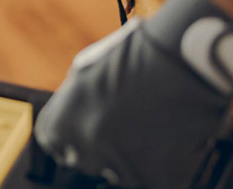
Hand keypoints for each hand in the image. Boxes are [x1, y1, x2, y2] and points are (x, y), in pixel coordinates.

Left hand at [34, 0, 232, 188]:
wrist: (182, 61)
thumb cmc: (134, 56)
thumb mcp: (86, 71)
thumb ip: (73, 101)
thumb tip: (73, 119)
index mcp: (63, 121)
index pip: (51, 140)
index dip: (66, 135)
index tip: (80, 132)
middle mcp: (86, 148)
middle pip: (83, 160)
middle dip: (97, 147)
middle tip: (120, 125)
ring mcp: (120, 167)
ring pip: (119, 171)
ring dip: (130, 155)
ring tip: (149, 122)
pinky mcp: (155, 179)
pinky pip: (152, 177)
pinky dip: (161, 162)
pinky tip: (168, 133)